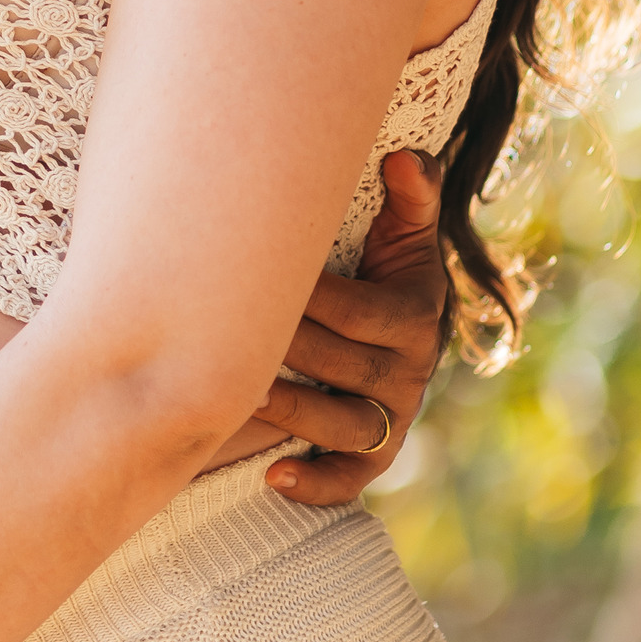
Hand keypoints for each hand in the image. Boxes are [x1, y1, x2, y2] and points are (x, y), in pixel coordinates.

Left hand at [258, 150, 449, 505]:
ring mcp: (391, 417)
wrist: (392, 324)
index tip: (258, 278)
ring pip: (346, 425)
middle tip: (226, 334)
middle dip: (291, 350)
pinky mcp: (374, 455)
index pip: (364, 313)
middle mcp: (410, 372)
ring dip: (294, 412)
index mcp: (414, 315)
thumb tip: (404, 157)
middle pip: (348, 367)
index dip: (314, 300)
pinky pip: (351, 479)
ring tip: (244, 393)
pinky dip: (317, 484)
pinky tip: (273, 478)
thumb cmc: (379, 265)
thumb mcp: (401, 229)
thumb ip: (410, 193)